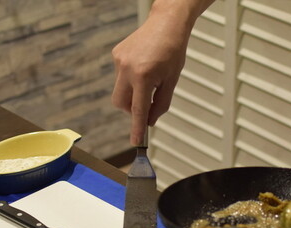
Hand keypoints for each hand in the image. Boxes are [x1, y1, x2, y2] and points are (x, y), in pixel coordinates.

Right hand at [111, 1, 212, 144]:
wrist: (166, 23)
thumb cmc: (173, 50)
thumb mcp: (172, 80)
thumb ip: (161, 104)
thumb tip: (150, 122)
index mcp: (144, 76)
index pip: (139, 110)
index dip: (137, 128)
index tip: (136, 141)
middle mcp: (128, 68)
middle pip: (121, 104)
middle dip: (132, 110)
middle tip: (147, 104)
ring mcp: (119, 61)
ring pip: (119, 91)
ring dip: (132, 95)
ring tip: (148, 80)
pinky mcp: (116, 55)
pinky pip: (120, 77)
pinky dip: (130, 80)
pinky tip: (143, 67)